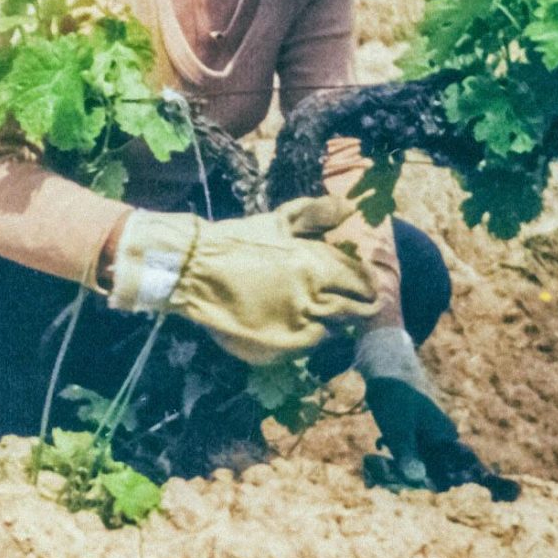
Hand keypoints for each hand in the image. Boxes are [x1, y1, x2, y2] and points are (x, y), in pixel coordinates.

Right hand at [110, 196, 376, 364]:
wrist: (190, 271)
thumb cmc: (236, 242)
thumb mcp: (275, 222)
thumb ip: (315, 215)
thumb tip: (349, 207)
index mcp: (315, 266)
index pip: (362, 282)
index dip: (367, 285)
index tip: (365, 286)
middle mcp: (311, 300)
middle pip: (354, 312)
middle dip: (358, 308)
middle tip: (354, 307)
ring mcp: (294, 328)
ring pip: (332, 333)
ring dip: (330, 324)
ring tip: (317, 315)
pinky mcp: (277, 349)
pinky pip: (305, 350)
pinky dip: (304, 339)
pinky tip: (293, 327)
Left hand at [356, 327, 518, 499]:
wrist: (387, 371)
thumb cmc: (395, 398)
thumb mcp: (398, 429)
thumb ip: (408, 454)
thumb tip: (418, 480)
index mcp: (446, 439)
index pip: (449, 475)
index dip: (429, 484)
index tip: (405, 484)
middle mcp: (443, 441)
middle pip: (432, 472)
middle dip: (408, 476)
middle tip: (381, 472)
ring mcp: (430, 438)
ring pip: (419, 465)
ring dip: (399, 468)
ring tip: (376, 462)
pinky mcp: (418, 435)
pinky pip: (410, 455)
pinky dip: (396, 456)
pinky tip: (380, 450)